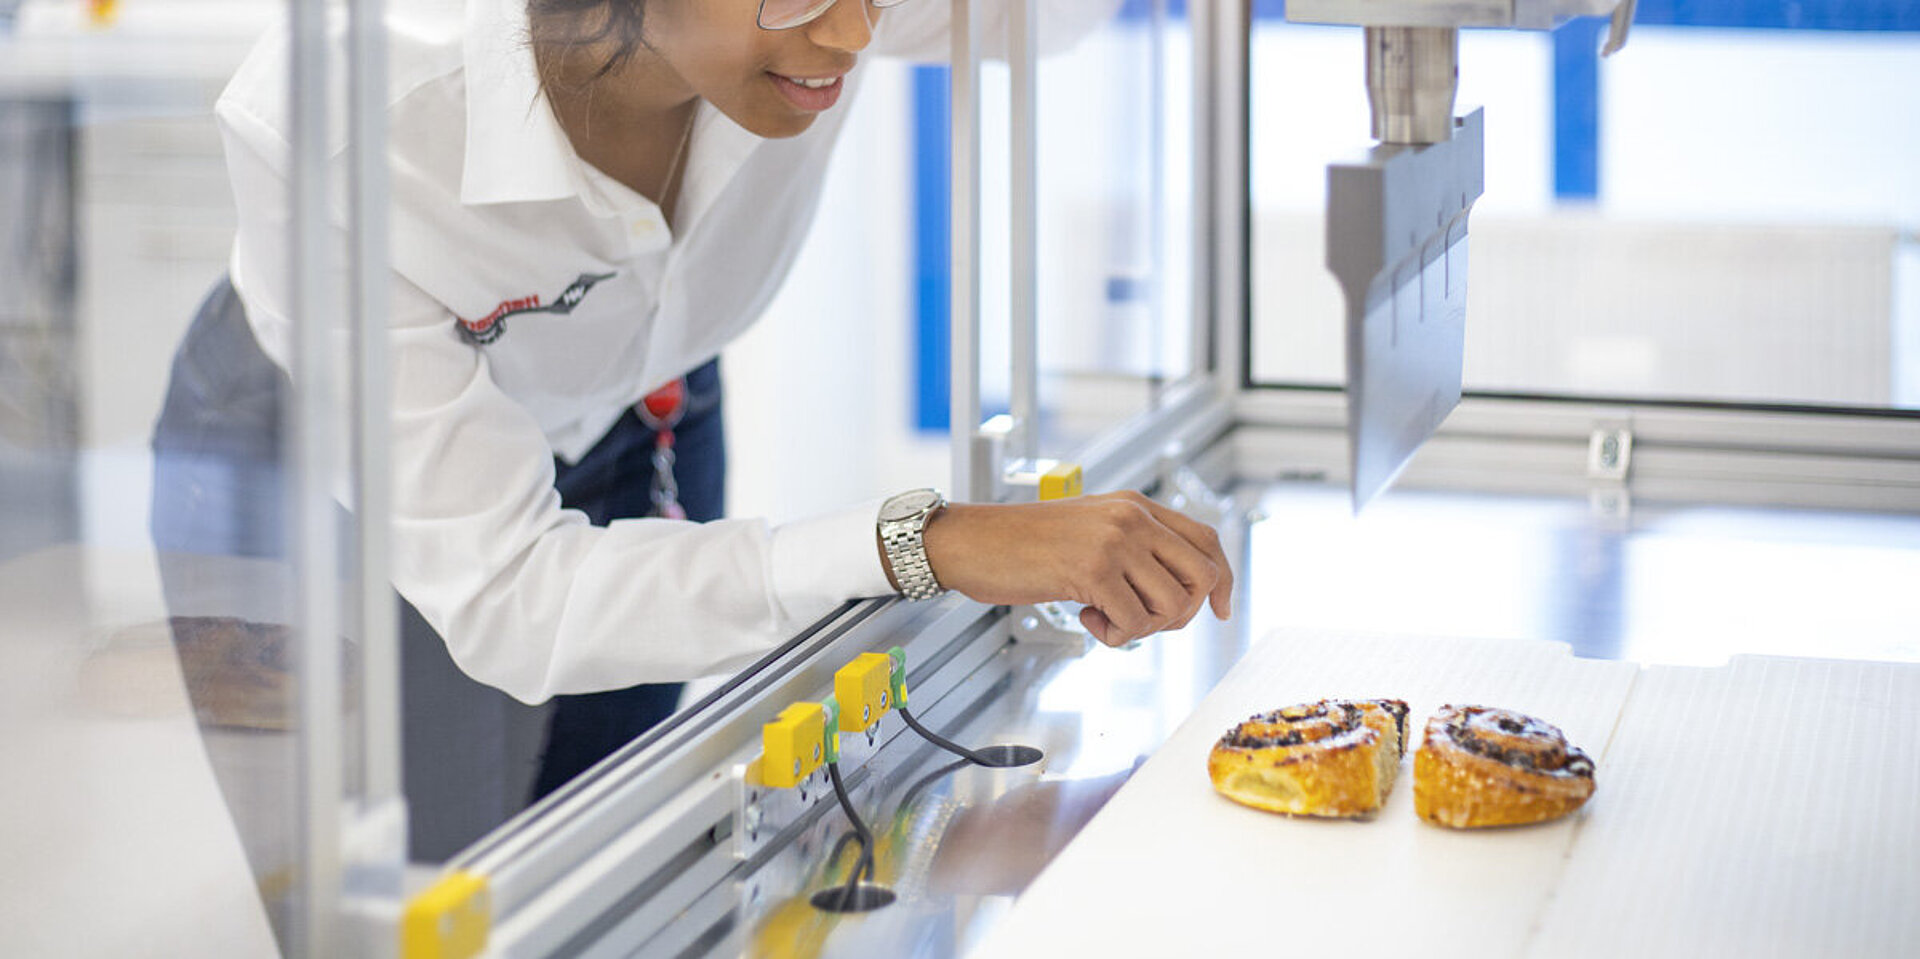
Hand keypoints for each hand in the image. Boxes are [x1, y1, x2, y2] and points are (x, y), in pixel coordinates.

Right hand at [919, 491, 1233, 646]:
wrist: (972, 541)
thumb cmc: (1021, 543)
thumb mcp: (1090, 531)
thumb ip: (1132, 548)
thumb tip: (1175, 590)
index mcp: (1135, 506)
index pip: (1206, 540)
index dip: (1222, 581)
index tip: (1221, 609)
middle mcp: (1132, 518)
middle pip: (1201, 576)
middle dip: (1182, 613)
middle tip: (1144, 621)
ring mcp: (1115, 542)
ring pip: (1172, 605)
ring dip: (1143, 628)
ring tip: (1106, 619)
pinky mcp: (1094, 571)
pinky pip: (1133, 623)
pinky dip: (1114, 636)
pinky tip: (1086, 619)